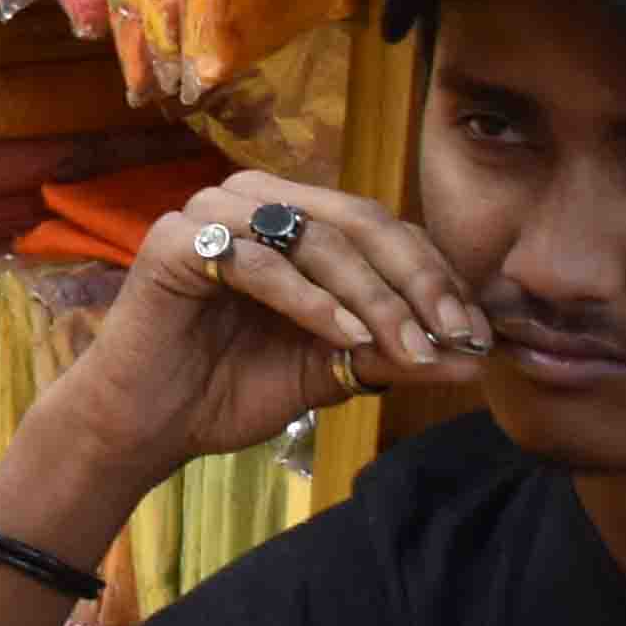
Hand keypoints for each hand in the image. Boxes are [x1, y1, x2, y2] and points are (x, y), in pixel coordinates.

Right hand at [64, 171, 497, 473]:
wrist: (147, 424)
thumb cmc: (230, 388)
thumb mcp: (330, 369)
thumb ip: (391, 355)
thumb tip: (473, 360)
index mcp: (293, 219)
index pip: (384, 229)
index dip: (437, 276)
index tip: (478, 336)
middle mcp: (254, 201)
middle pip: (359, 222)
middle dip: (416, 282)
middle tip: (454, 335)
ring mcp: (210, 214)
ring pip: (314, 236)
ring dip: (370, 294)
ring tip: (404, 346)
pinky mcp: (173, 242)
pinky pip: (257, 261)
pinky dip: (308, 298)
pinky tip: (342, 334)